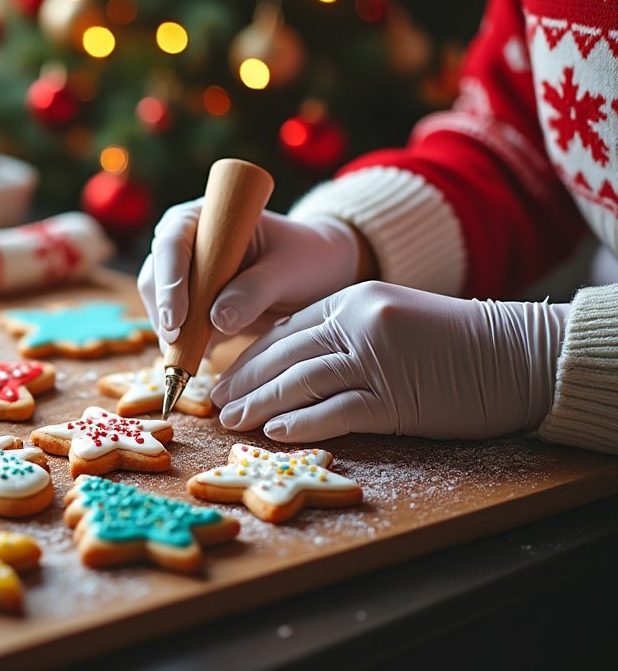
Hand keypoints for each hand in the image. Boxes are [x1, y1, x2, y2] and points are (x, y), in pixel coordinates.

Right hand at [137, 203, 362, 347]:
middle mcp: (187, 244)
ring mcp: (186, 276)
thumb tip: (217, 319)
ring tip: (191, 360)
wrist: (317, 274)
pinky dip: (183, 347)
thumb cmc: (305, 259)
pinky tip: (198, 361)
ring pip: (160, 306)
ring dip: (171, 334)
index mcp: (206, 219)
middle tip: (178, 347)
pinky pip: (176, 328)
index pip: (173, 243)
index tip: (176, 318)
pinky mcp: (192, 306)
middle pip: (157, 277)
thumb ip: (255, 290)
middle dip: (164, 313)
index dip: (169, 280)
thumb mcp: (288, 270)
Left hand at [212, 282, 569, 441]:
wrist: (519, 356)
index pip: (286, 330)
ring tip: (231, 422)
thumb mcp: (392, 319)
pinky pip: (336, 411)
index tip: (224, 376)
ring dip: (259, 404)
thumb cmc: (456, 343)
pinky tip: (275, 433)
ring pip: (300, 382)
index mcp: (353, 300)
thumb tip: (290, 365)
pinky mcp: (396, 398)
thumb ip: (343, 333)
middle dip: (244, 381)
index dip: (250, 356)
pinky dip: (301, 423)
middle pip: (284, 355)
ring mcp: (376, 361)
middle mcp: (359, 324)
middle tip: (213, 403)